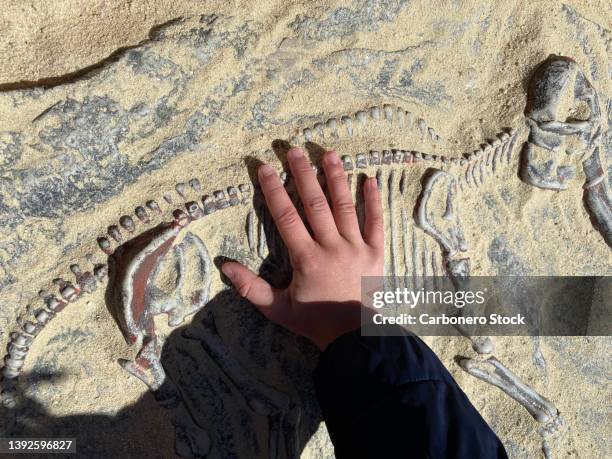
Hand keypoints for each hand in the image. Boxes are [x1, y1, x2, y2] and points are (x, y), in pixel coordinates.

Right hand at [222, 147, 383, 349]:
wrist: (355, 338)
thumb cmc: (314, 322)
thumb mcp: (277, 310)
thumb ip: (251, 288)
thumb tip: (225, 267)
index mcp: (306, 258)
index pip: (286, 217)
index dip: (274, 191)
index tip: (265, 168)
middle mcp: (331, 246)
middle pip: (315, 203)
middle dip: (303, 174)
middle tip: (294, 151)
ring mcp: (356, 247)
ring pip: (344, 206)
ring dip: (336, 178)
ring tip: (329, 154)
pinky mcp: (376, 252)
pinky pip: (375, 222)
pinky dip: (373, 200)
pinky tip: (370, 179)